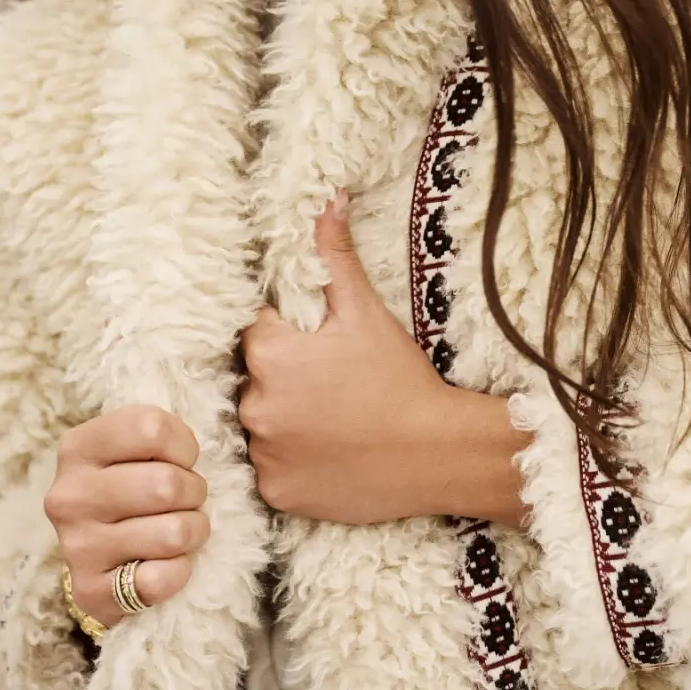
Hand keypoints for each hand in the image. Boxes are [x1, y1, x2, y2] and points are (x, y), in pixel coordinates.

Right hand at [44, 406, 209, 629]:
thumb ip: (158, 434)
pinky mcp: (91, 591)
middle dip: (193, 491)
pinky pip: (161, 579)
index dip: (183, 445)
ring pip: (173, 533)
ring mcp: (77, 546)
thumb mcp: (133, 448)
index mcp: (78, 447)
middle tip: (185, 499)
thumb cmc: (130, 486)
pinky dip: (178, 571)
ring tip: (179, 528)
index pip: (152, 428)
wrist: (99, 556)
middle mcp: (69, 495)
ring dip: (193, 531)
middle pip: (166, 484)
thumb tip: (196, 449)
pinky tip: (165, 564)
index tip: (180, 460)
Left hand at [238, 189, 483, 525]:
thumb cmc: (401, 378)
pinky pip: (271, 469)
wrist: (437, 454)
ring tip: (332, 418)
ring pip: (260, 424)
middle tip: (332, 382)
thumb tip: (326, 197)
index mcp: (269, 353)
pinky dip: (293, 461)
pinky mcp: (277, 492)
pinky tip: (329, 452)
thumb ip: (334, 255)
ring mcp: (264, 454)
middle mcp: (254, 405)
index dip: (286, 333)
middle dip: (283, 375)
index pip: (254, 329)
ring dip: (284, 419)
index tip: (317, 343)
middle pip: (252, 378)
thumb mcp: (365, 311)